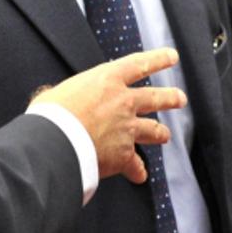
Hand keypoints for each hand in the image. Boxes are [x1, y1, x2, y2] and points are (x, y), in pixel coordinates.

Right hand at [33, 47, 184, 183]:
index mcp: (107, 79)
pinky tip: (139, 175)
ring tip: (165, 135)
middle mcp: (123, 102)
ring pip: (153, 130)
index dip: (158, 59)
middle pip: (155, 98)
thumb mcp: (55, 94)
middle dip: (170, 98)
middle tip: (180, 98)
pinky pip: (136, 165)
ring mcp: (127, 128)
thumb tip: (52, 98)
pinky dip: (137, 171)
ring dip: (161, 133)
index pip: (139, 64)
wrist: (57, 142)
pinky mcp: (124, 155)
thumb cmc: (52, 115)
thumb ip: (64, 94)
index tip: (171, 57)